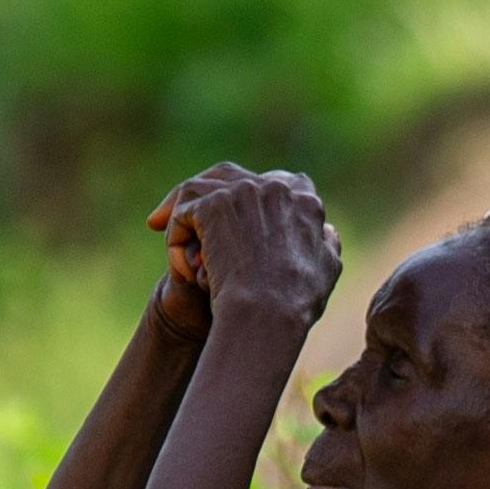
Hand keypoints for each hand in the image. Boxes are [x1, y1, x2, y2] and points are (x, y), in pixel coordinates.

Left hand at [149, 165, 340, 334]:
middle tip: (184, 212)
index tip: (232, 214)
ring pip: (199, 188)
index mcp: (304, 198)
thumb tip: (327, 230)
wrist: (266, 312)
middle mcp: (274, 186)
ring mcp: (242, 192)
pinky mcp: (213, 205)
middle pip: (229, 176)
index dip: (248, 196)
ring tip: (161, 224)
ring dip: (180, 208)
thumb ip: (327, 243)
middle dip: (206, 193)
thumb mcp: (328, 269)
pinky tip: (175, 259)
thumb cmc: (297, 301)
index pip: (272, 182)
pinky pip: (183, 213)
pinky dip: (175, 234)